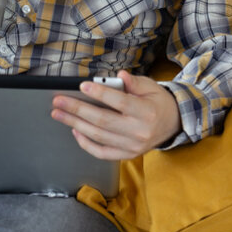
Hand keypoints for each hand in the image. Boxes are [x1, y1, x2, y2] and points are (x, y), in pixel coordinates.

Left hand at [50, 70, 180, 159]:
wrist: (173, 124)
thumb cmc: (157, 102)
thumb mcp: (151, 87)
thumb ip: (134, 82)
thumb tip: (120, 76)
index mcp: (146, 112)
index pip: (119, 103)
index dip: (100, 93)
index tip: (82, 85)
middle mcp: (139, 132)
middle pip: (102, 121)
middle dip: (77, 110)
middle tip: (58, 101)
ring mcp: (132, 146)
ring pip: (98, 136)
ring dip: (75, 124)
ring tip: (59, 114)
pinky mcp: (127, 155)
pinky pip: (102, 152)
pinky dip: (86, 143)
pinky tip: (75, 130)